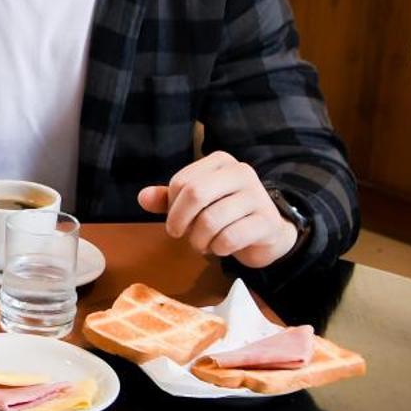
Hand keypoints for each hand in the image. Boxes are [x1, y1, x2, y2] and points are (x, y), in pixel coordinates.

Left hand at [138, 153, 300, 268]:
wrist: (267, 233)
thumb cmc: (226, 214)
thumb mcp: (195, 203)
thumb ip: (168, 199)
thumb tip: (143, 197)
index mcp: (220, 161)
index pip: (182, 181)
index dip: (172, 206)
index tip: (176, 219)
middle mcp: (241, 172)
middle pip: (195, 194)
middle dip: (180, 221)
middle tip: (178, 235)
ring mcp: (258, 196)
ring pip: (211, 220)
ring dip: (198, 240)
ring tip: (202, 243)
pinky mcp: (267, 221)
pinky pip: (230, 238)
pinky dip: (218, 249)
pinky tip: (220, 248)